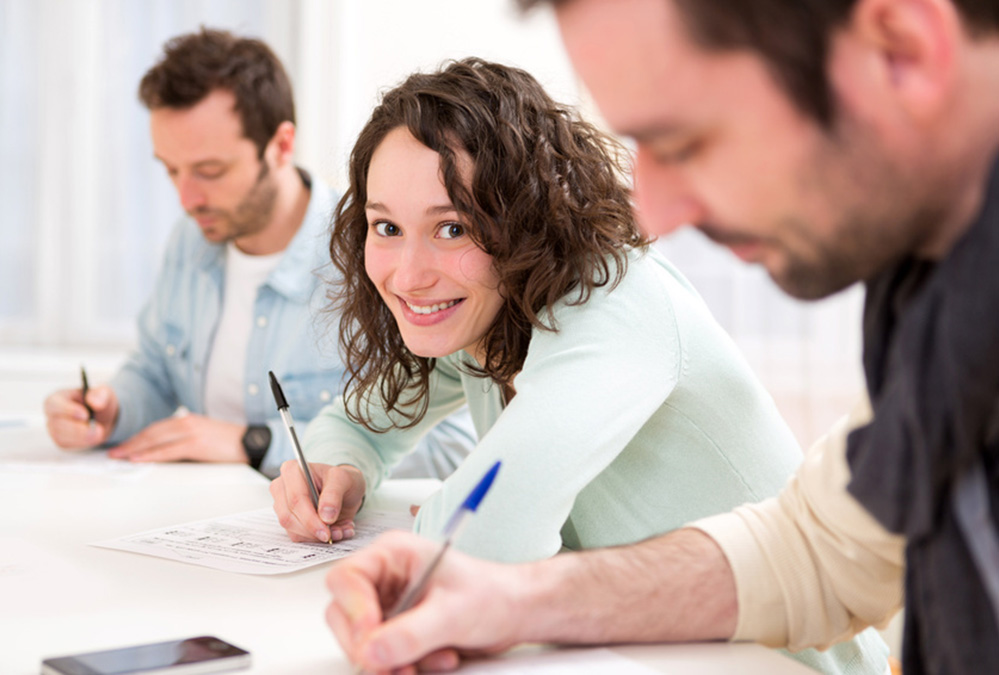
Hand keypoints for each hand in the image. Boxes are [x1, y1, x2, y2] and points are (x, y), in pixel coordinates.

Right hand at [44, 385, 118, 448]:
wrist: (104, 418)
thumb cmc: (99, 402)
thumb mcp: (104, 393)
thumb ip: (100, 395)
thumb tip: (95, 402)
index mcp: (58, 398)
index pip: (53, 404)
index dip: (67, 410)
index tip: (85, 415)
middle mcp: (53, 414)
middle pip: (57, 423)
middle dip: (78, 429)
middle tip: (98, 430)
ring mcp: (55, 429)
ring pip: (61, 436)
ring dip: (82, 437)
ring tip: (99, 433)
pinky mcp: (61, 441)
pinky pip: (67, 445)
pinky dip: (81, 443)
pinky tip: (93, 438)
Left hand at [107, 414, 245, 462]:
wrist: (251, 441)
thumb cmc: (230, 441)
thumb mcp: (204, 436)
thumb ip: (185, 440)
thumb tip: (167, 452)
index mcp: (188, 420)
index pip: (156, 428)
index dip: (138, 437)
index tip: (124, 446)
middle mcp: (187, 422)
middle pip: (152, 432)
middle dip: (131, 443)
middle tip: (114, 452)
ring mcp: (191, 432)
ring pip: (155, 440)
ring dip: (135, 448)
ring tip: (121, 456)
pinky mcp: (196, 444)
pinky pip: (168, 450)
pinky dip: (151, 454)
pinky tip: (140, 459)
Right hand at [270, 462, 365, 542]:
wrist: (345, 490)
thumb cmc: (341, 480)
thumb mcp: (343, 479)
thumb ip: (334, 494)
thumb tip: (325, 516)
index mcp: (292, 470)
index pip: (296, 499)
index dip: (310, 518)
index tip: (326, 530)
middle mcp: (282, 487)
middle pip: (289, 516)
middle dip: (312, 530)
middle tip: (333, 535)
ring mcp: (282, 505)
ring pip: (291, 529)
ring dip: (316, 536)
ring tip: (339, 531)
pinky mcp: (288, 520)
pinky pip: (297, 536)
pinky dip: (316, 539)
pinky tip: (334, 532)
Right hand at [325, 531, 523, 672]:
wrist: (513, 612)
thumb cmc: (491, 594)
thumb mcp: (453, 613)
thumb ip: (411, 632)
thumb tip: (371, 649)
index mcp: (394, 554)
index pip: (347, 578)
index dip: (354, 610)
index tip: (371, 637)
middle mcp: (385, 578)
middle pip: (344, 615)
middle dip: (370, 645)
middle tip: (394, 665)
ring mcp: (388, 605)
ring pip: (361, 640)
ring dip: (390, 660)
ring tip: (430, 661)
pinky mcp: (395, 629)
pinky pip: (380, 655)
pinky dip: (402, 665)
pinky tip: (435, 659)